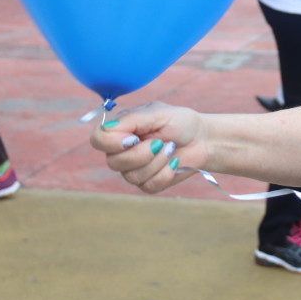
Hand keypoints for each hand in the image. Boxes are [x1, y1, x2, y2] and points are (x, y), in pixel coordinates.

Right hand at [88, 102, 205, 193]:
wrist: (202, 139)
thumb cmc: (179, 122)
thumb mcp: (157, 113)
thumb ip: (131, 120)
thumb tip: (106, 129)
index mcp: (120, 131)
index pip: (98, 140)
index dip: (112, 142)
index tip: (134, 138)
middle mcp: (122, 151)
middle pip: (113, 163)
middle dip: (141, 154)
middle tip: (161, 142)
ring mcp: (134, 169)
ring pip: (132, 176)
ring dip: (157, 162)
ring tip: (171, 148)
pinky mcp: (148, 183)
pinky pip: (149, 185)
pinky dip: (166, 173)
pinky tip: (174, 162)